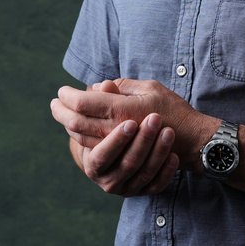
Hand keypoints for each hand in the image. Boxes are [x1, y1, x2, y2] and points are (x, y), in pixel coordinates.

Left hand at [53, 79, 214, 166]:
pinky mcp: (119, 159)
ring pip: (81, 138)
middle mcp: (115, 130)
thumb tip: (98, 86)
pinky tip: (77, 130)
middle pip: (76, 122)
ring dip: (68, 125)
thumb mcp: (150, 88)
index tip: (62, 90)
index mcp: (122, 109)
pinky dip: (80, 137)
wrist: (191, 142)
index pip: (83, 102)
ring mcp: (116, 148)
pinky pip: (92, 149)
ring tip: (61, 114)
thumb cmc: (173, 110)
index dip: (68, 96)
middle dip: (61, 111)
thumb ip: (122, 86)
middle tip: (54, 103)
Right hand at [68, 111, 179, 196]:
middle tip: (155, 119)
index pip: (101, 153)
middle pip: (125, 163)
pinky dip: (166, 171)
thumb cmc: (119, 123)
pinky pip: (157, 184)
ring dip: (157, 151)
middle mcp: (107, 179)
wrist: (133, 147)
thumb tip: (103, 85)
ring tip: (169, 132)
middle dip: (142, 141)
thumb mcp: (113, 110)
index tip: (131, 121)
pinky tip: (174, 155)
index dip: (116, 139)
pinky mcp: (143, 191)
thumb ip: (108, 100)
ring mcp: (126, 187)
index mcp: (93, 160)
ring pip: (143, 173)